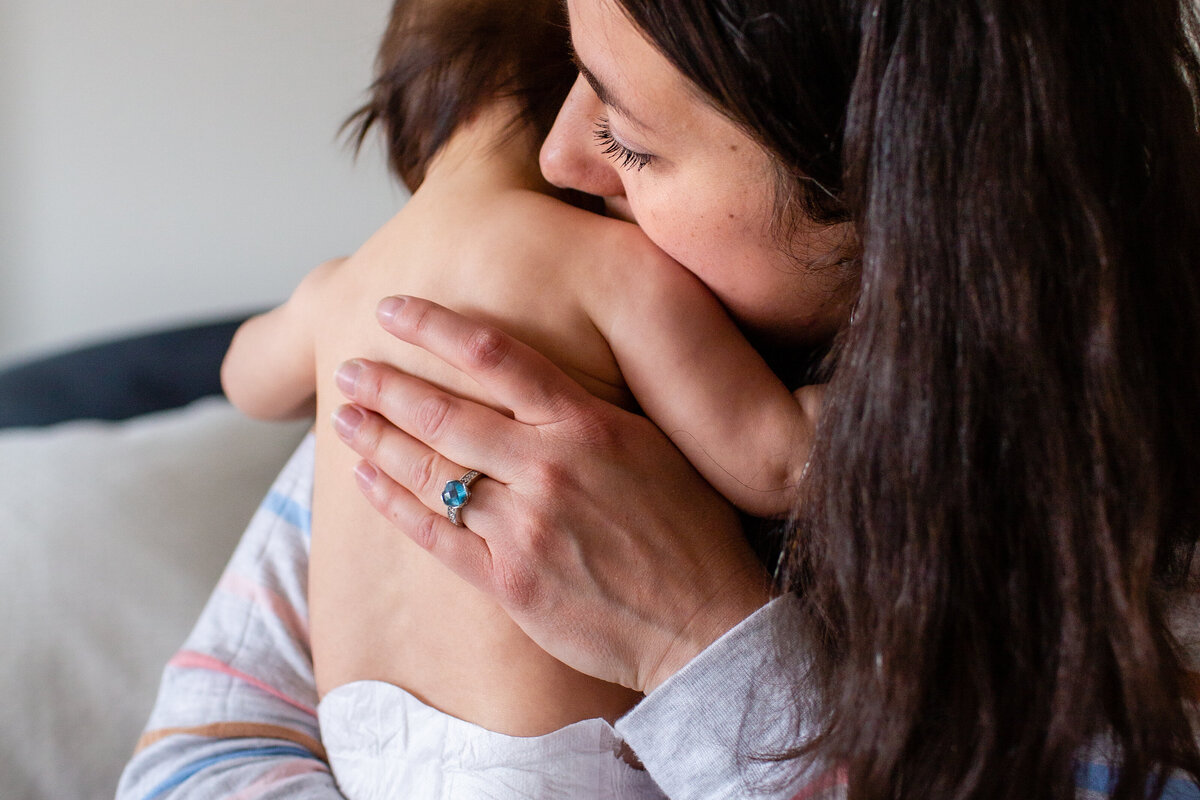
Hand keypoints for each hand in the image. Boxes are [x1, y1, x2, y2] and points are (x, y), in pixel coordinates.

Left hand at [332, 296, 771, 692]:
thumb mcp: (654, 449)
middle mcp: (548, 468)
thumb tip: (537, 380)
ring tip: (345, 419)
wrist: (705, 623)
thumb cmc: (690, 532)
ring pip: (430, 472)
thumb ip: (591, 413)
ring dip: (379, 441)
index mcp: (586, 426)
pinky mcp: (507, 580)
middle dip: (386, 386)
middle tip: (348, 369)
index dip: (434, 328)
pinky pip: (435, 535)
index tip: (392, 310)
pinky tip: (368, 481)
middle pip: (445, 413)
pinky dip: (394, 505)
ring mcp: (523, 526)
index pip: (494, 357)